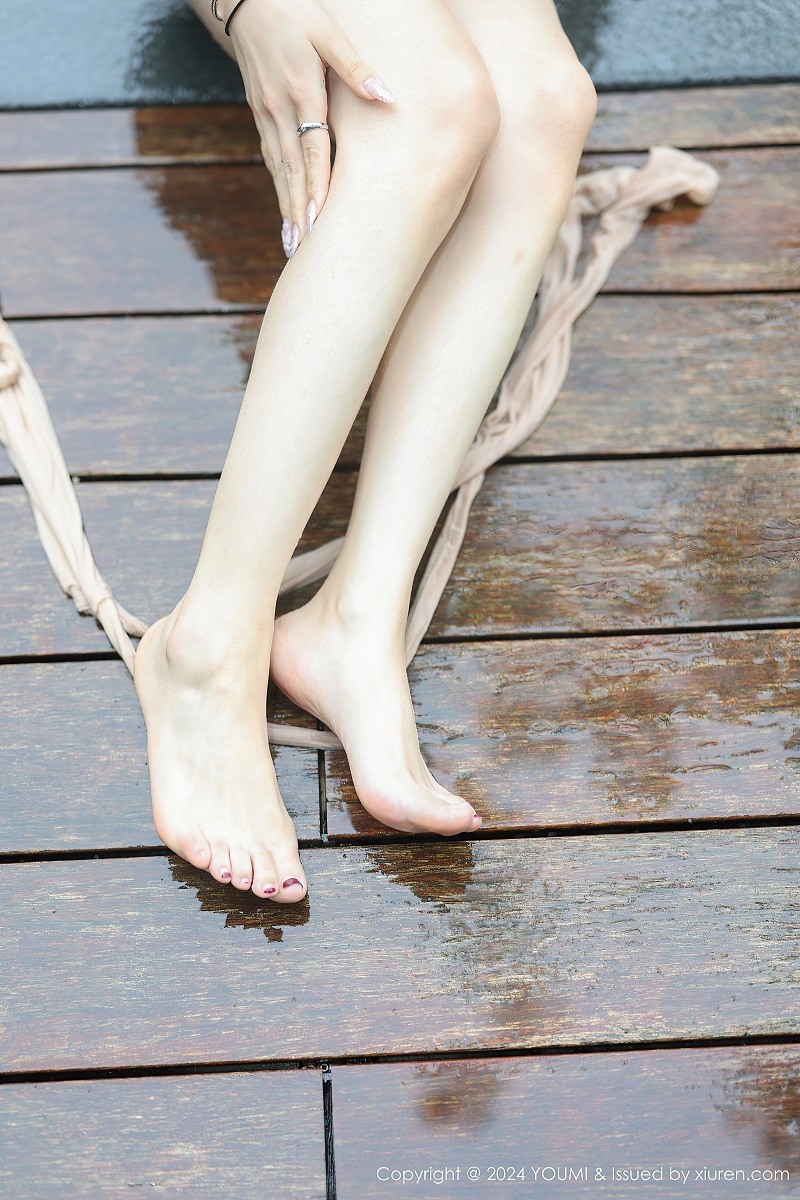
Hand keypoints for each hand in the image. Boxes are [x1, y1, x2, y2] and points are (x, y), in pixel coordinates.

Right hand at [220, 0, 395, 256]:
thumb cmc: (295, 10)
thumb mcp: (328, 31)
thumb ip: (356, 68)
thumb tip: (387, 98)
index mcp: (300, 93)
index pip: (310, 152)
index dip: (314, 188)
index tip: (316, 222)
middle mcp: (278, 110)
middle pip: (289, 172)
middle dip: (296, 213)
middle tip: (300, 251)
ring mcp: (265, 113)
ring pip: (276, 169)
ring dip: (284, 207)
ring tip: (291, 242)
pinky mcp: (259, 112)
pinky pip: (270, 156)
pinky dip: (278, 185)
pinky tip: (285, 207)